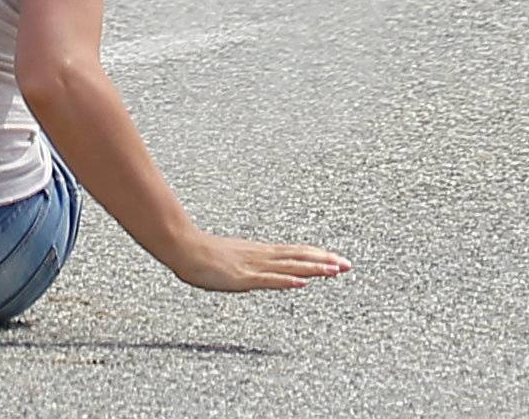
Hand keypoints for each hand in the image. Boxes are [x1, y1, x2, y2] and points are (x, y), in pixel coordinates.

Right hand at [167, 229, 352, 293]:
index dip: (316, 254)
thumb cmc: (198, 253)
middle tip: (348, 264)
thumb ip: (243, 264)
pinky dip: (286, 280)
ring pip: (289, 265)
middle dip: (324, 260)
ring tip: (334, 270)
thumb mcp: (228, 259)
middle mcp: (260, 256)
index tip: (335, 258)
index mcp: (257, 252)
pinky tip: (301, 282)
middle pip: (297, 256)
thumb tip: (252, 268)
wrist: (181, 246)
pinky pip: (268, 279)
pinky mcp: (242, 277)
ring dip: (313, 268)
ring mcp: (252, 266)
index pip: (294, 252)